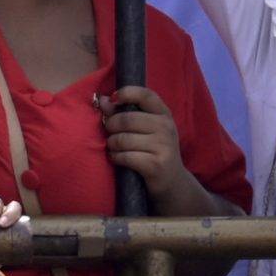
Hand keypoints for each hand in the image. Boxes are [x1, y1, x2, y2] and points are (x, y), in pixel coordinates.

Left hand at [98, 86, 190, 201]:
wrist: (172, 182)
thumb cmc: (154, 150)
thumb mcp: (145, 129)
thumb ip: (124, 112)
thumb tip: (102, 100)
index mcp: (163, 114)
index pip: (145, 95)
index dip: (126, 93)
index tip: (113, 99)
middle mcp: (166, 127)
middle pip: (126, 119)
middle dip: (110, 126)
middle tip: (110, 133)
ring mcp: (163, 146)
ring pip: (122, 139)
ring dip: (111, 144)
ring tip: (114, 148)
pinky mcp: (155, 165)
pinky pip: (125, 156)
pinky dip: (115, 157)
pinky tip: (117, 158)